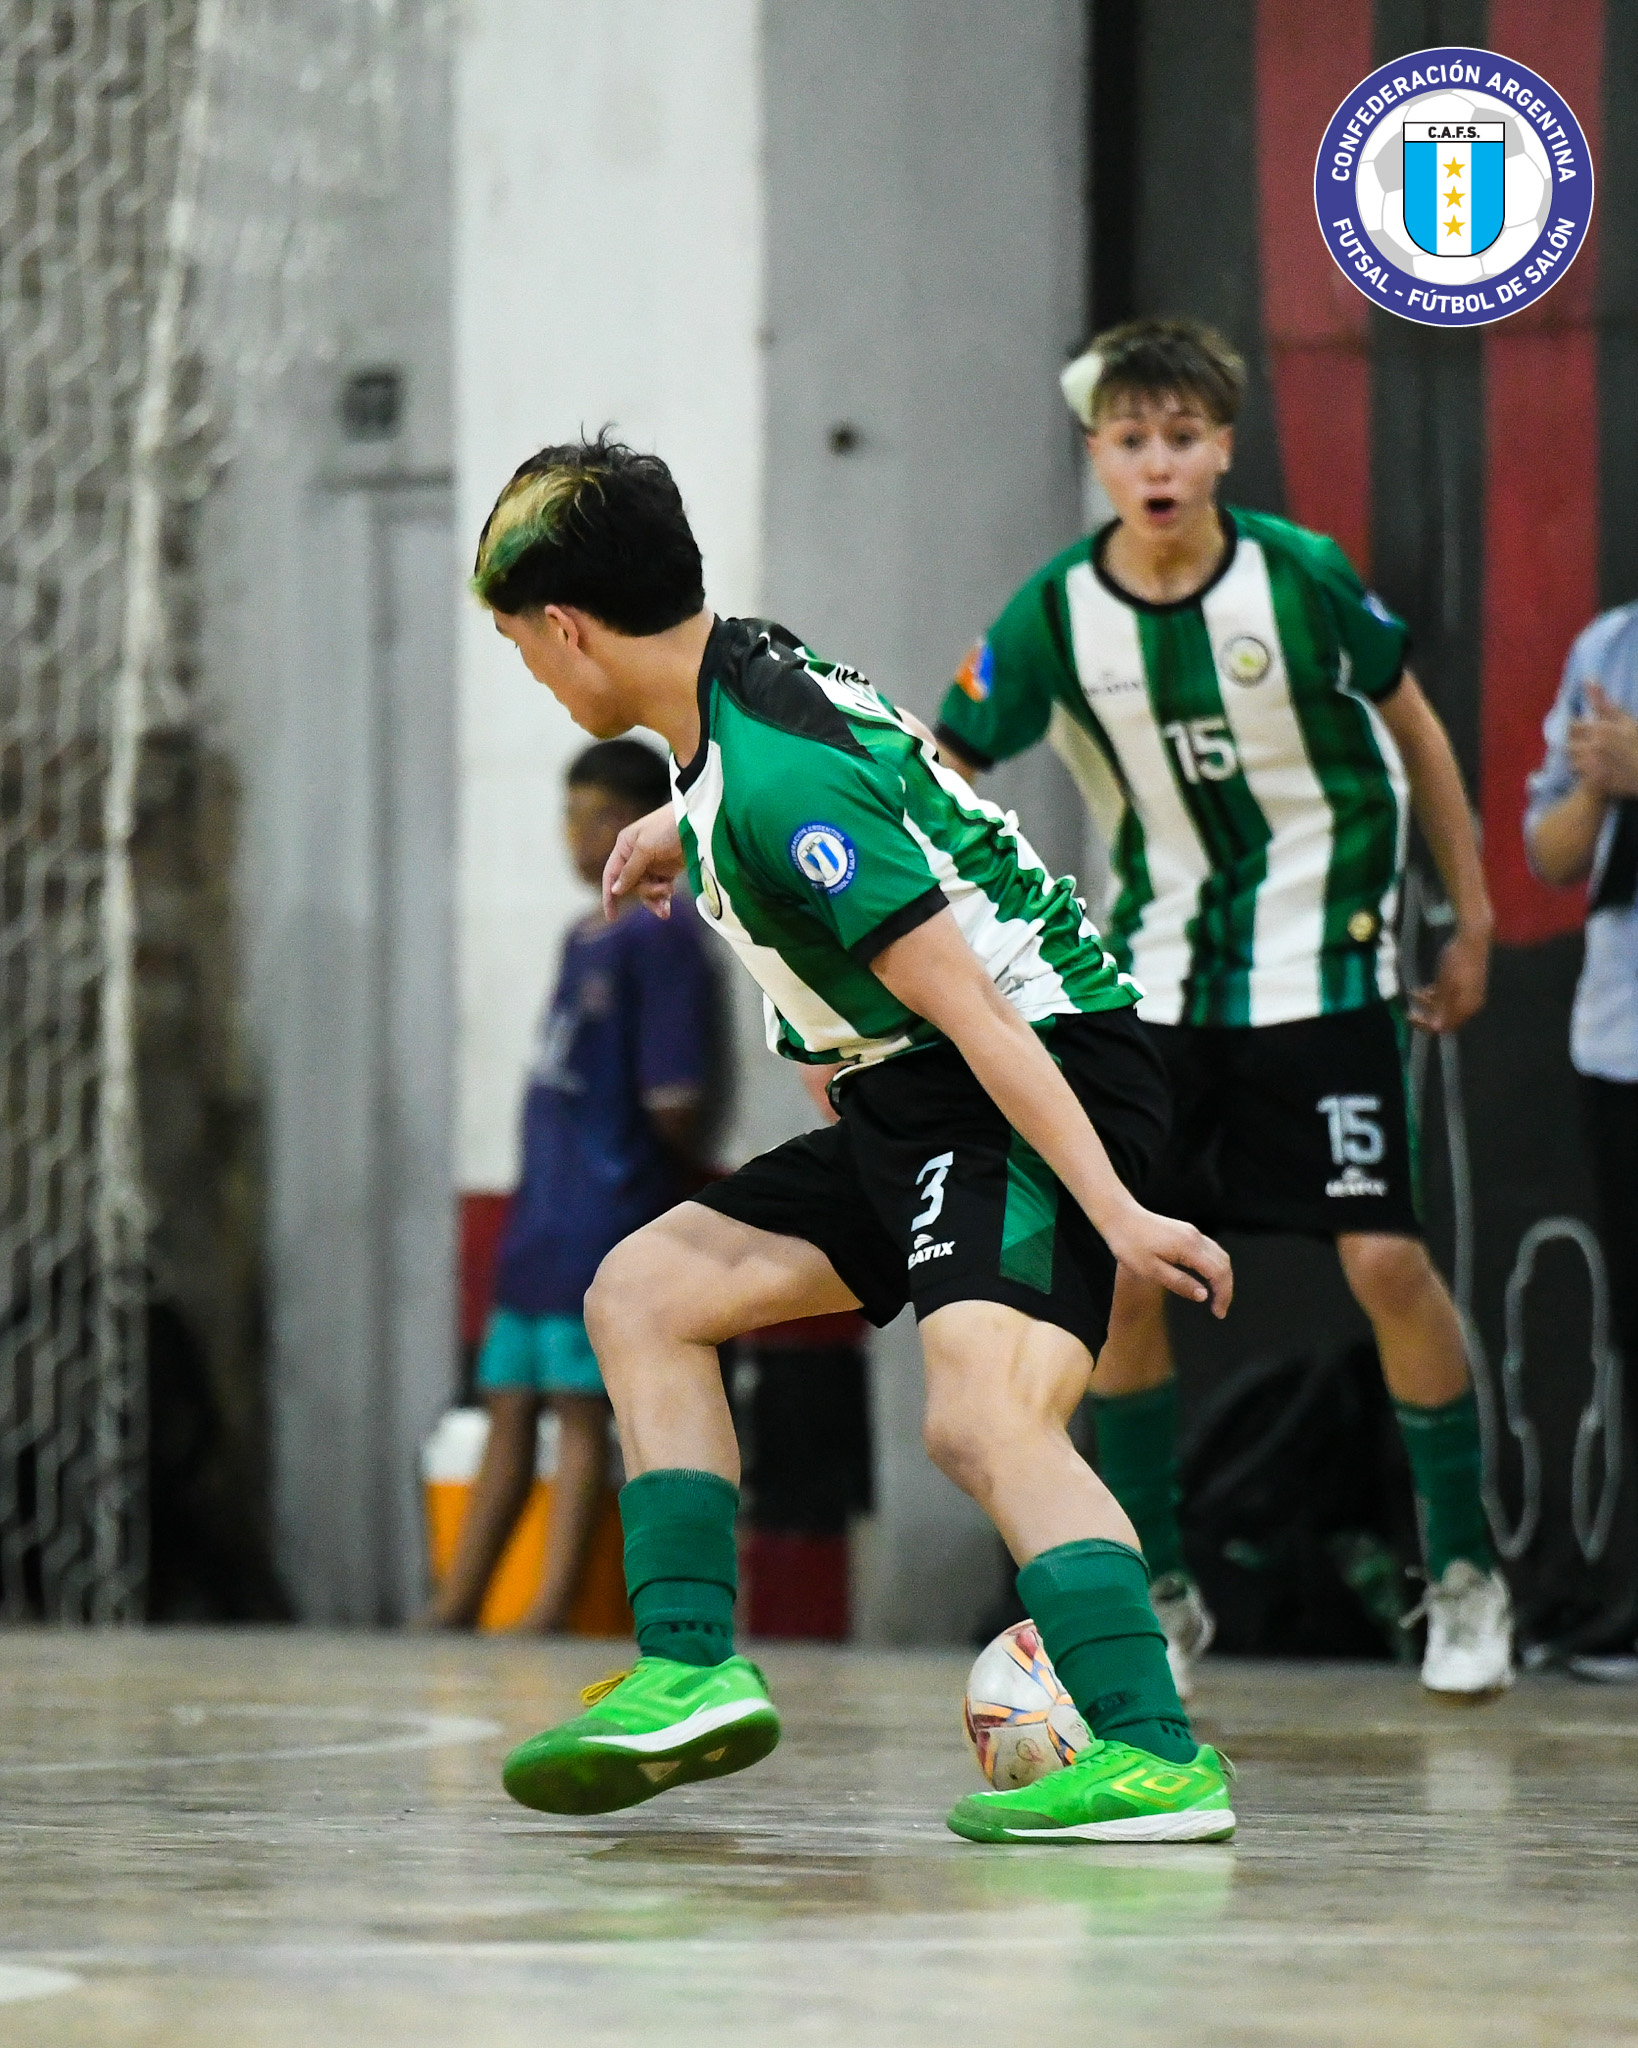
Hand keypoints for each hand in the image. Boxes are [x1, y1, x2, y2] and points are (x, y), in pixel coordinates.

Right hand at [603, 803, 685, 919]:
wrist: (697, 820)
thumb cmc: (667, 828)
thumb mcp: (645, 848)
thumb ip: (630, 870)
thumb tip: (615, 890)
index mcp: (625, 847)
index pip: (612, 874)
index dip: (610, 895)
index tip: (612, 916)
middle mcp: (636, 856)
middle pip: (632, 885)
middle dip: (646, 893)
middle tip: (663, 891)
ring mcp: (652, 864)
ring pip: (646, 889)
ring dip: (656, 898)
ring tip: (668, 901)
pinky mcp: (668, 869)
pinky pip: (660, 889)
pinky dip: (663, 899)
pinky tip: (667, 908)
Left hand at [1099, 1198, 1232, 1318]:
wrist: (1119, 1217)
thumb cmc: (1130, 1244)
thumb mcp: (1150, 1270)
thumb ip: (1179, 1283)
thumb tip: (1203, 1296)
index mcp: (1189, 1247)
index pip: (1218, 1273)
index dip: (1223, 1295)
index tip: (1218, 1313)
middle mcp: (1195, 1237)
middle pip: (1224, 1264)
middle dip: (1226, 1288)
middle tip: (1219, 1310)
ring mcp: (1192, 1232)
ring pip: (1219, 1255)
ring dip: (1222, 1277)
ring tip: (1216, 1297)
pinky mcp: (1186, 1232)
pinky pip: (1210, 1250)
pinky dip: (1215, 1266)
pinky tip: (1207, 1279)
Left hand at [1410, 922, 1490, 1032]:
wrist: (1471, 938)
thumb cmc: (1457, 961)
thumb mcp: (1445, 984)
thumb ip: (1440, 1006)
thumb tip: (1435, 1027)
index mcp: (1467, 1007)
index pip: (1445, 1026)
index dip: (1425, 1025)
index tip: (1409, 1017)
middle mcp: (1470, 1005)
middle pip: (1445, 1019)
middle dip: (1425, 1015)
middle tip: (1408, 1011)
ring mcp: (1468, 995)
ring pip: (1445, 1008)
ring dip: (1428, 1004)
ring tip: (1414, 993)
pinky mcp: (1465, 986)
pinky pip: (1448, 998)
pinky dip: (1435, 996)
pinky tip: (1422, 989)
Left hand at [1567, 683, 1637, 799]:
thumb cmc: (1637, 742)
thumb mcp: (1624, 720)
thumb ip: (1602, 702)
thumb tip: (1588, 679)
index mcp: (1601, 729)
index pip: (1572, 728)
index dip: (1578, 731)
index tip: (1586, 734)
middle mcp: (1594, 746)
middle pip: (1569, 746)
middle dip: (1577, 746)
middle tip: (1590, 749)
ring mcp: (1594, 765)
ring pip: (1572, 762)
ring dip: (1579, 761)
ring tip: (1594, 761)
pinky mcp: (1595, 782)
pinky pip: (1580, 777)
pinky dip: (1585, 775)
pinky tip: (1597, 772)